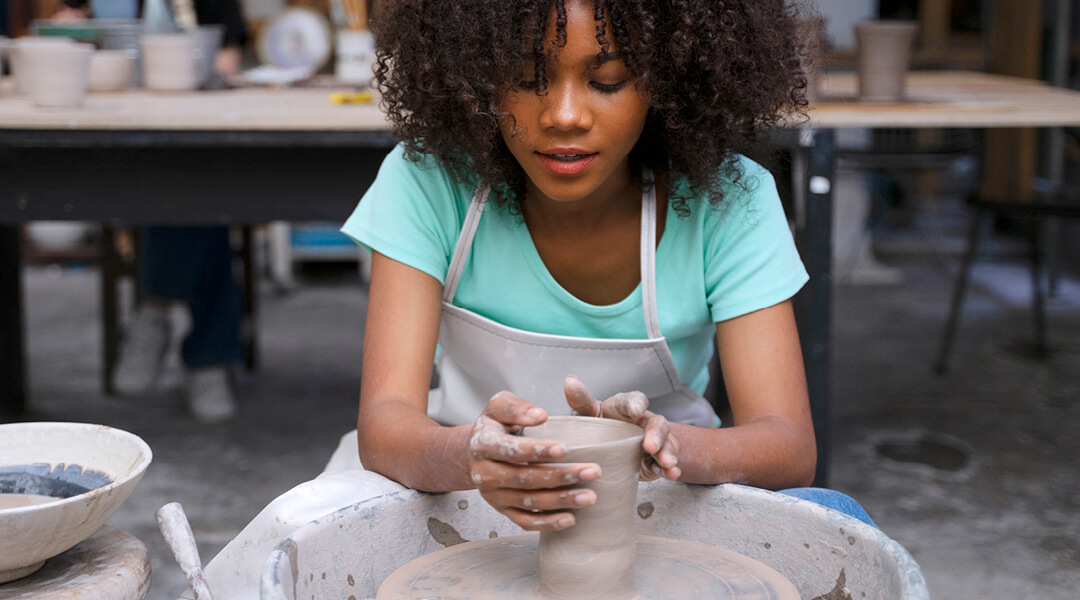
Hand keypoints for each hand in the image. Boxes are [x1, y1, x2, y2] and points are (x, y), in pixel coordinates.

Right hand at [469, 392, 600, 530]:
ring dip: (561, 500)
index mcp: (483, 444)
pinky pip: (525, 521)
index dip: (537, 451)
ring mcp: (493, 495)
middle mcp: (485, 473)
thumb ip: (518, 408)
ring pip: (529, 502)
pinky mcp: (503, 510)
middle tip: (592, 471)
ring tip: (589, 496)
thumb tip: (541, 416)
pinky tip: (570, 519)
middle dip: (561, 476)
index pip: (511, 450)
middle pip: (525, 478)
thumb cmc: (495, 426)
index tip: (565, 449)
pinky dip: (548, 523)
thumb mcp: (499, 406)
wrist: (474, 452)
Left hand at [564, 376, 680, 481]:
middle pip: (655, 423)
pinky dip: (670, 468)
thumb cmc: (600, 426)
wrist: (611, 450)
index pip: (634, 400)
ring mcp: (653, 440)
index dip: (636, 404)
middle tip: (651, 446)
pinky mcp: (655, 459)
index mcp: (625, 408)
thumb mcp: (589, 414)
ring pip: (665, 442)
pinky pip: (666, 462)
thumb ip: (581, 401)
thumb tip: (570, 381)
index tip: (636, 410)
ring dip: (667, 452)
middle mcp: (643, 421)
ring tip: (668, 463)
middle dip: (656, 434)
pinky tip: (672, 474)